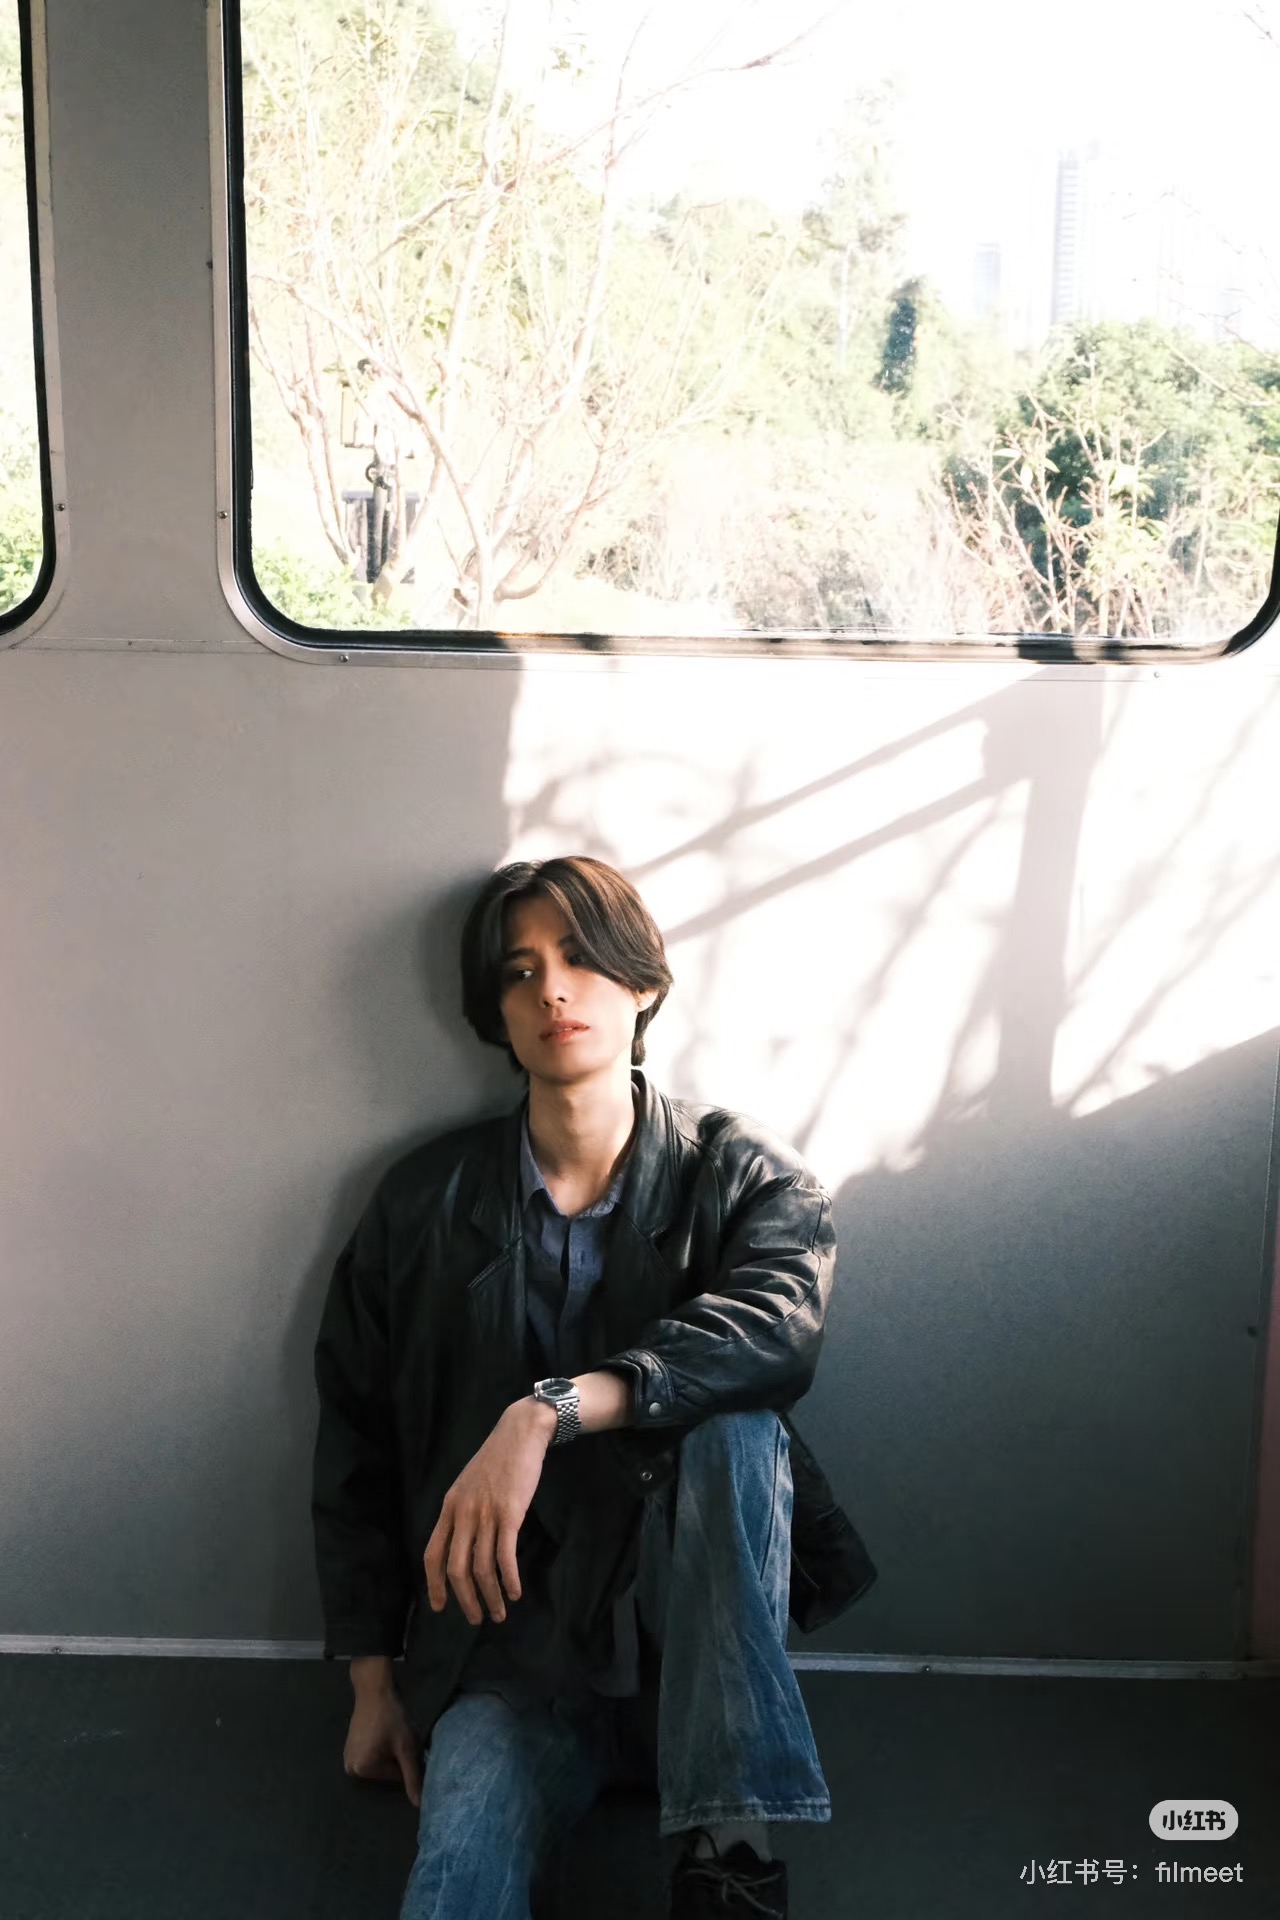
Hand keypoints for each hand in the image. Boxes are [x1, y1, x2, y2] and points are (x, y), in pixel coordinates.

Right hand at [343, 1677, 422, 1808]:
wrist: (374, 1691)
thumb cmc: (391, 1718)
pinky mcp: (349, 1748)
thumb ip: (412, 1776)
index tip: (407, 1743)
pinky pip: (370, 1756)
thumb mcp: (405, 1747)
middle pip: (385, 1772)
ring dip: (389, 1753)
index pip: (395, 1777)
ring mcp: (347, 1758)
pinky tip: (383, 1733)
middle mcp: (351, 1769)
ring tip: (391, 1735)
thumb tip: (418, 1805)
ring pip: (379, 1764)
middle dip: (396, 1758)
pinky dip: (380, 1748)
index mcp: (362, 1770)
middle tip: (399, 1738)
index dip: (406, 1760)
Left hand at [424, 1398, 555, 1625]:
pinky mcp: (509, 1513)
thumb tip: (461, 1543)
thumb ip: (462, 1511)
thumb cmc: (496, 1459)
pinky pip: (505, 1556)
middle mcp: (463, 1513)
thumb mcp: (468, 1484)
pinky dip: (509, 1580)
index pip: (432, 1554)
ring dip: (490, 1596)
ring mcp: (486, 1514)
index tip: (440, 1607)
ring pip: (482, 1567)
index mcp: (449, 1507)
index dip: (434, 1584)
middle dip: (465, 1600)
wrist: (519, 1433)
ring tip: (499, 1612)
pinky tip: (515, 1592)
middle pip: (456, 1568)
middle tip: (476, 1618)